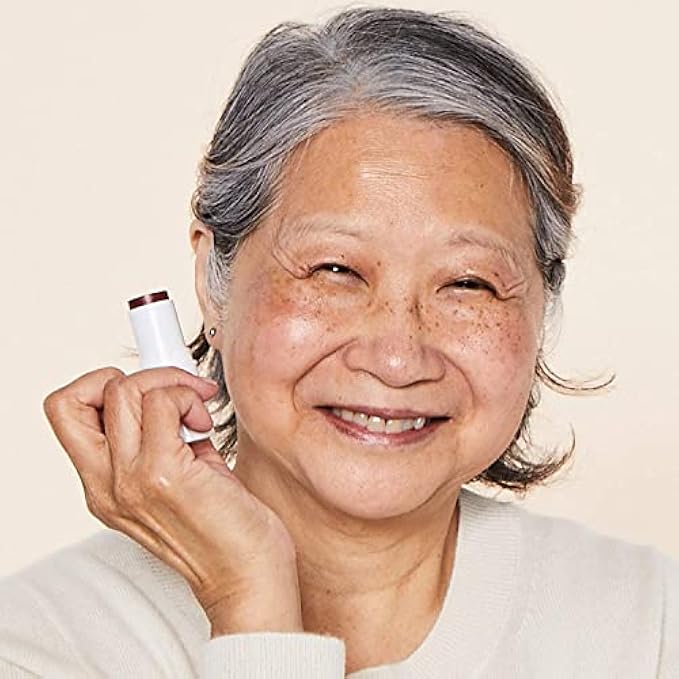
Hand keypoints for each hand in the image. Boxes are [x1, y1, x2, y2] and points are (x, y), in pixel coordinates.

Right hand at [42, 366, 302, 635]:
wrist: (248, 577)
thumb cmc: (223, 530)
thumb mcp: (174, 481)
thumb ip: (160, 442)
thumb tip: (171, 395)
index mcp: (105, 486)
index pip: (67, 414)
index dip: (101, 387)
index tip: (149, 389)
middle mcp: (106, 485)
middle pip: (74, 398)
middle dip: (130, 376)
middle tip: (171, 392)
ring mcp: (131, 480)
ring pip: (124, 391)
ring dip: (170, 386)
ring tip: (198, 414)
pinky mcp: (164, 475)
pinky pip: (164, 403)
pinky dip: (189, 399)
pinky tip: (207, 428)